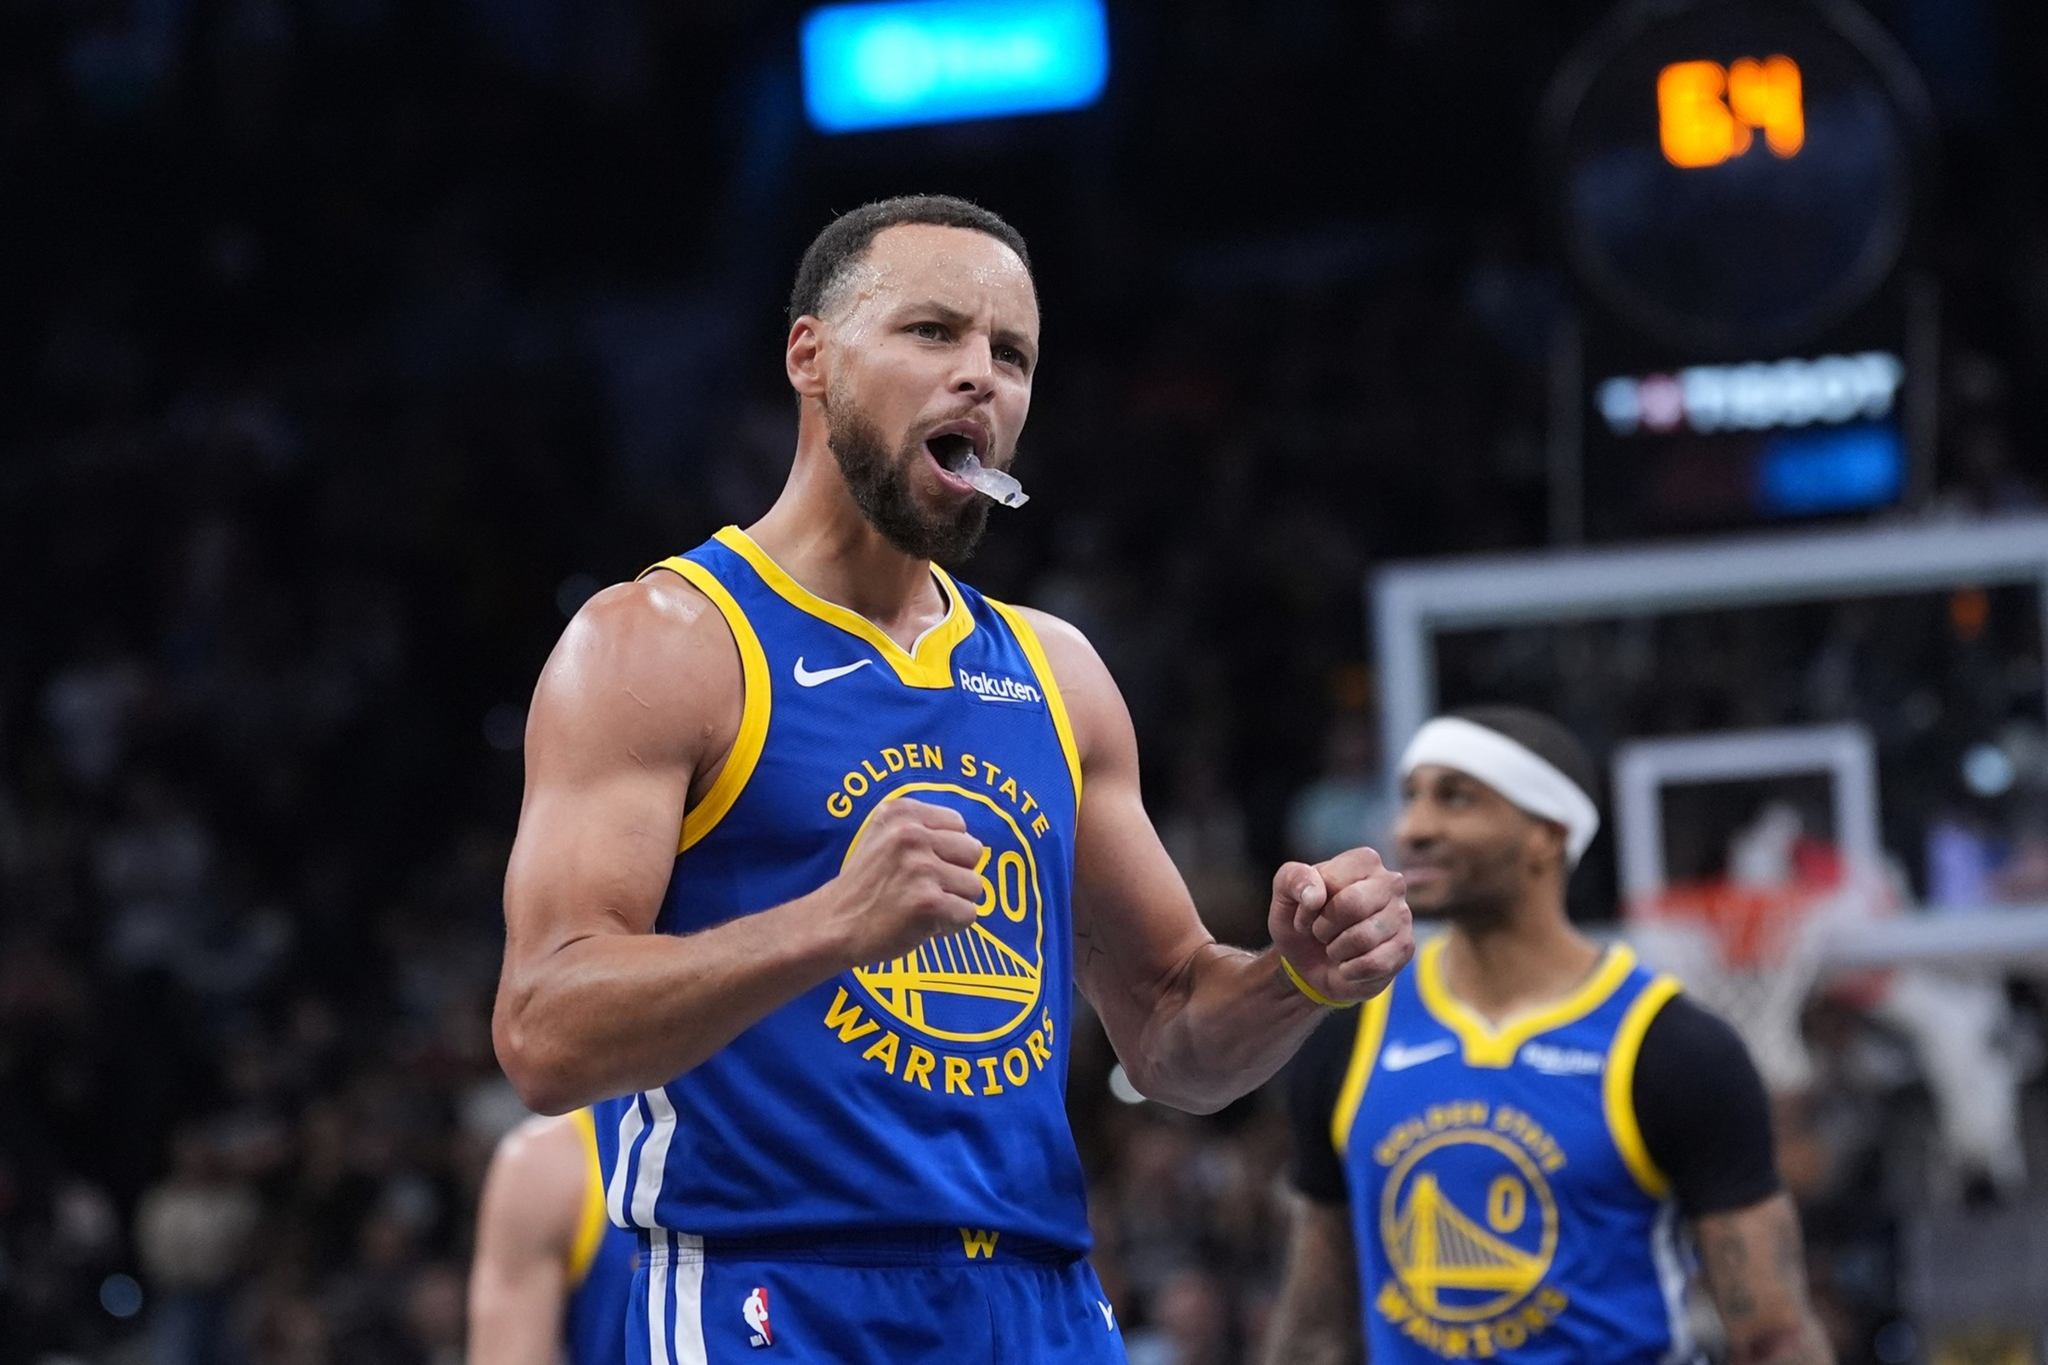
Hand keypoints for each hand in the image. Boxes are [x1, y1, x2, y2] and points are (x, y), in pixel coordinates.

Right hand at [819, 798, 987, 965]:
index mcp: (902, 813)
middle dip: (956, 874)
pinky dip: (951, 926)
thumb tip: (973, 844)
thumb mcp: (883, 836)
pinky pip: (968, 914)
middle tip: (925, 889)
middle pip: (973, 852)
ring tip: (922, 907)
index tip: (922, 867)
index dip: (947, 851)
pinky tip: (923, 924)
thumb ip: (924, 830)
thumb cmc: (866, 884)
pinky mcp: (928, 902)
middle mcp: (911, 835)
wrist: (834, 924)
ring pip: (974, 885)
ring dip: (954, 902)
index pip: (959, 826)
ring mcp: (920, 869)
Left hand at [1267, 846, 1413, 1005]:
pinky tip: (1348, 965)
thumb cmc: (1303, 922)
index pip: (1333, 882)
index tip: (1307, 915)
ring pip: (1363, 938)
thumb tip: (1315, 895)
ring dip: (1337, 950)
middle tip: (1321, 934)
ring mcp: (1403, 916)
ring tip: (1335, 948)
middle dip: (1325, 928)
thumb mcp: (1285, 895)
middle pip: (1353, 905)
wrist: (1311, 965)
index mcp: (1364, 861)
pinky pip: (1374, 964)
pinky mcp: (1405, 948)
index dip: (1310, 906)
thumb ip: (1293, 879)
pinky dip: (1350, 971)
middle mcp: (1391, 883)